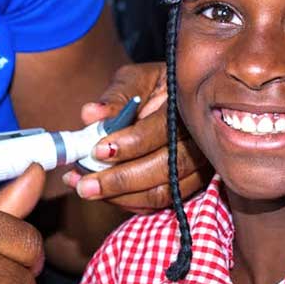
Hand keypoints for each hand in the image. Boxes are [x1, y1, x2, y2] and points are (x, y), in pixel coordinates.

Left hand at [65, 63, 209, 214]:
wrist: (180, 101)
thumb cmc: (156, 88)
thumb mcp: (137, 80)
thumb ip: (116, 96)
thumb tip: (90, 115)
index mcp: (186, 107)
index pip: (161, 130)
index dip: (129, 144)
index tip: (97, 150)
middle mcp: (201, 140)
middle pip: (165, 169)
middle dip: (120, 181)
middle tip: (84, 185)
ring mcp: (200, 166)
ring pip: (163, 192)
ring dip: (121, 197)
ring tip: (86, 189)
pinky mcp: (192, 186)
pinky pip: (161, 203)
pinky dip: (130, 203)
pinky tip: (105, 195)